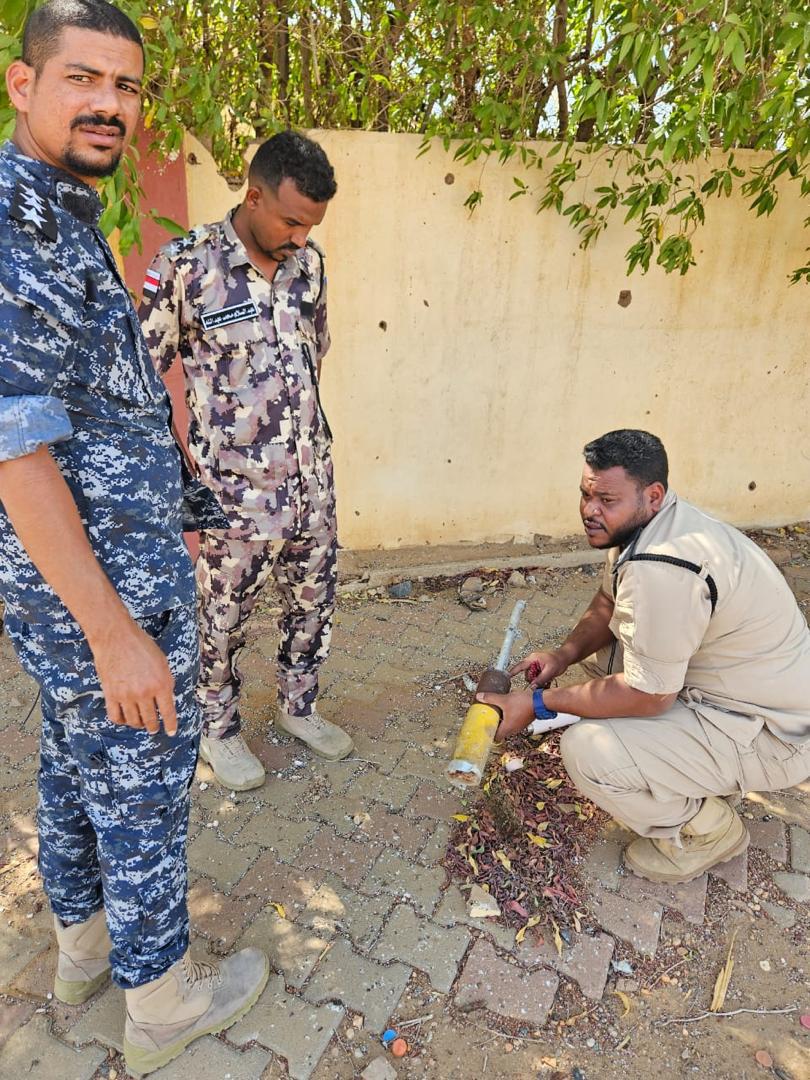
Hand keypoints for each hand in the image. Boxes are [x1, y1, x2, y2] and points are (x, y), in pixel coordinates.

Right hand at [89, 619, 176, 736]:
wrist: (116, 637)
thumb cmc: (141, 645)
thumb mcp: (162, 662)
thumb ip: (165, 682)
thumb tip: (166, 698)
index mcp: (161, 684)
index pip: (168, 712)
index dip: (171, 725)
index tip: (171, 732)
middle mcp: (145, 693)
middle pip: (150, 720)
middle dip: (154, 727)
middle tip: (154, 729)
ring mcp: (127, 696)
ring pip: (134, 721)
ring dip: (139, 725)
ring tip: (141, 723)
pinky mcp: (111, 695)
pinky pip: (116, 717)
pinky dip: (122, 721)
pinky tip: (125, 718)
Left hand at [475, 689, 533, 740]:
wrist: (541, 702)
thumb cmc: (524, 703)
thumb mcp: (504, 699)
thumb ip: (491, 698)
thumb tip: (479, 697)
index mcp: (507, 728)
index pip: (495, 737)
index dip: (488, 733)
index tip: (482, 728)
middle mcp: (513, 730)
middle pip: (500, 732)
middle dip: (493, 725)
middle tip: (486, 718)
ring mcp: (519, 726)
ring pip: (507, 726)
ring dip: (501, 721)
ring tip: (494, 712)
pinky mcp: (523, 721)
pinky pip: (512, 722)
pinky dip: (507, 717)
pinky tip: (505, 708)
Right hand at [510, 649, 568, 687]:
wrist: (566, 658)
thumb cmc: (558, 660)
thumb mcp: (549, 671)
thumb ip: (540, 680)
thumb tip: (532, 687)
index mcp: (532, 659)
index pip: (520, 666)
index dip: (512, 672)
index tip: (506, 677)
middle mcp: (532, 662)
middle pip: (527, 675)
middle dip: (534, 681)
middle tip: (543, 682)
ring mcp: (536, 666)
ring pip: (533, 678)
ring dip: (539, 682)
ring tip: (548, 681)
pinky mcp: (540, 669)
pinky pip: (537, 678)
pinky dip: (541, 681)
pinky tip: (548, 682)